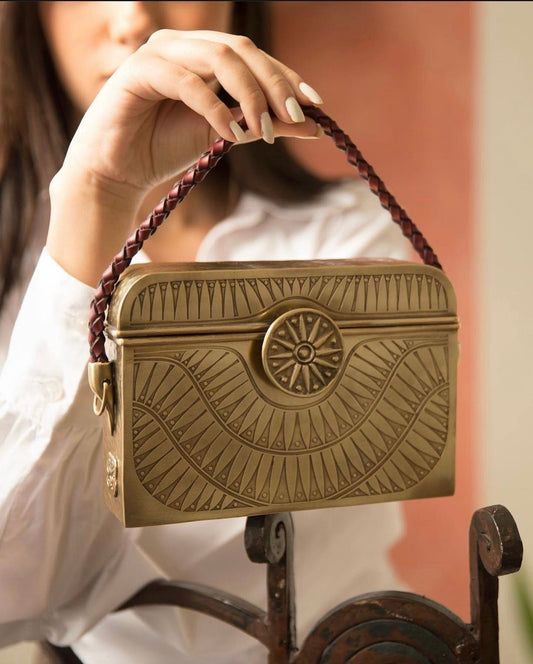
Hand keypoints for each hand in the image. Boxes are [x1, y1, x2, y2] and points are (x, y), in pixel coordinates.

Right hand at [47, 29, 322, 285]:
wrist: (117, 171)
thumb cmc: (163, 149)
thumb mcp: (224, 134)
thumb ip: (261, 125)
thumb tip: (313, 127)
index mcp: (201, 53)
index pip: (253, 55)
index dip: (286, 76)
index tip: (315, 105)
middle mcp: (181, 44)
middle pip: (242, 50)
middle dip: (275, 83)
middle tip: (297, 117)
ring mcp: (158, 53)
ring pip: (219, 58)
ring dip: (250, 95)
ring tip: (264, 130)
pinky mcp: (139, 71)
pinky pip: (188, 83)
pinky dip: (214, 109)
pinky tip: (229, 135)